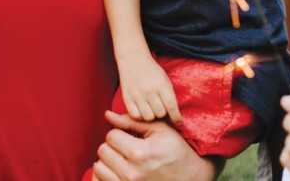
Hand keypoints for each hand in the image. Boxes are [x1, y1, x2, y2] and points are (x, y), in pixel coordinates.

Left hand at [91, 111, 217, 180]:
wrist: (190, 179)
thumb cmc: (176, 151)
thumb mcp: (161, 130)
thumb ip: (133, 121)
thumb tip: (107, 114)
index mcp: (141, 153)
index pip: (111, 136)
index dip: (119, 133)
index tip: (130, 137)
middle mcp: (132, 173)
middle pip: (103, 151)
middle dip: (112, 146)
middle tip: (125, 147)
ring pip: (99, 168)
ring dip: (108, 161)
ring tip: (122, 159)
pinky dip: (104, 175)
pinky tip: (115, 171)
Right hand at [118, 56, 180, 122]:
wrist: (133, 59)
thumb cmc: (152, 70)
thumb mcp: (165, 79)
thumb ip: (169, 95)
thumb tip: (174, 114)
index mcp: (161, 85)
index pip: (171, 106)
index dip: (176, 117)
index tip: (177, 121)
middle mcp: (149, 90)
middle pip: (160, 114)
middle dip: (162, 114)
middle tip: (161, 109)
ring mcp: (137, 95)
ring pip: (148, 117)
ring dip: (151, 116)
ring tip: (151, 109)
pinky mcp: (127, 98)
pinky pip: (135, 116)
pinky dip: (140, 116)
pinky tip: (142, 110)